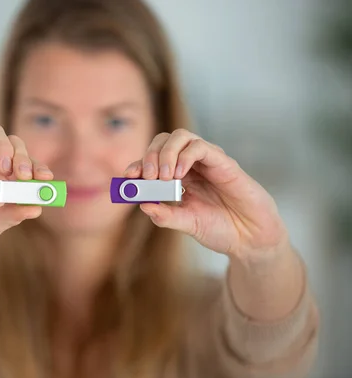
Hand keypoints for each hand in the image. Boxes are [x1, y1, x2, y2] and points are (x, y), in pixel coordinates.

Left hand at [124, 129, 288, 263]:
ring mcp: (207, 162)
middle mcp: (191, 165)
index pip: (153, 159)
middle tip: (146, 177)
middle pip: (164, 140)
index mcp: (179, 177)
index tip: (127, 177)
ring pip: (181, 136)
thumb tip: (142, 205)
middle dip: (149, 155)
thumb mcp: (187, 224)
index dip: (137, 164)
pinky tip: (179, 175)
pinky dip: (186, 155)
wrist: (251, 240)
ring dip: (166, 152)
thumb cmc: (220, 229)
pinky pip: (201, 147)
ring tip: (163, 177)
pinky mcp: (224, 163)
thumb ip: (165, 216)